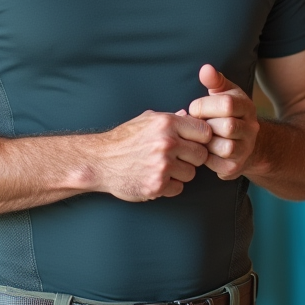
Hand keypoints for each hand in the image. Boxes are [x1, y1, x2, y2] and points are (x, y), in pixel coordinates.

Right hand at [94, 111, 211, 200]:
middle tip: (177, 158)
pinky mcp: (157, 185)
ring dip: (180, 173)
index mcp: (166, 123)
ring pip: (191, 173)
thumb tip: (190, 115)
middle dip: (192, 157)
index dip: (201, 138)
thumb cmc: (122, 140)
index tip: (193, 143)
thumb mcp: (145, 121)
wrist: (100, 161)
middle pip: (201, 155)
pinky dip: (169, 186)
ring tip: (163, 168)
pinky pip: (178, 188)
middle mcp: (166, 143)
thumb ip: (170, 119)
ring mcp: (162, 165)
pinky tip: (156, 178)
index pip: (204, 131)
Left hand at [187, 65, 259, 179]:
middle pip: (227, 127)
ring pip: (225, 147)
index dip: (204, 106)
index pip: (227, 104)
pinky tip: (201, 149)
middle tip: (196, 125)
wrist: (245, 144)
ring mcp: (246, 149)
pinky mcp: (236, 167)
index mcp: (246, 107)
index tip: (195, 108)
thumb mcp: (223, 94)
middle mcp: (251, 128)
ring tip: (199, 137)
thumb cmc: (226, 114)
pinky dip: (205, 157)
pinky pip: (217, 164)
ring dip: (206, 143)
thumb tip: (206, 69)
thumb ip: (214, 81)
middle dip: (206, 125)